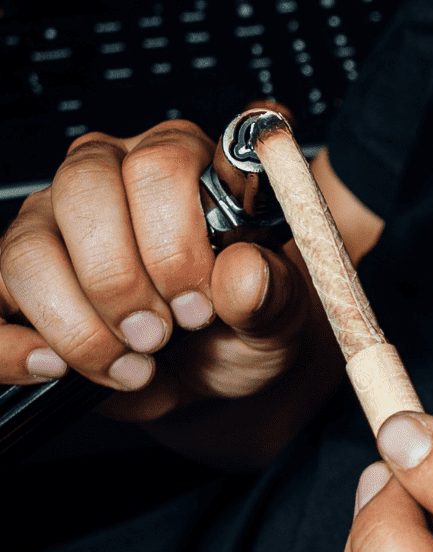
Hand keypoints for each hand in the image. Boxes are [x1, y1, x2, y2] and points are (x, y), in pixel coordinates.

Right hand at [0, 119, 318, 423]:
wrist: (216, 378)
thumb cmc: (245, 328)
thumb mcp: (277, 318)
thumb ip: (270, 293)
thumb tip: (244, 273)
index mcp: (183, 165)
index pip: (162, 164)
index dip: (176, 243)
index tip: (199, 307)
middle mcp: (110, 177)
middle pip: (85, 193)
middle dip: (124, 282)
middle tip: (162, 336)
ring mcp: (53, 224)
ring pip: (29, 250)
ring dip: (81, 325)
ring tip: (134, 365)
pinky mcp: (16, 280)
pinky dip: (16, 347)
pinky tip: (58, 368)